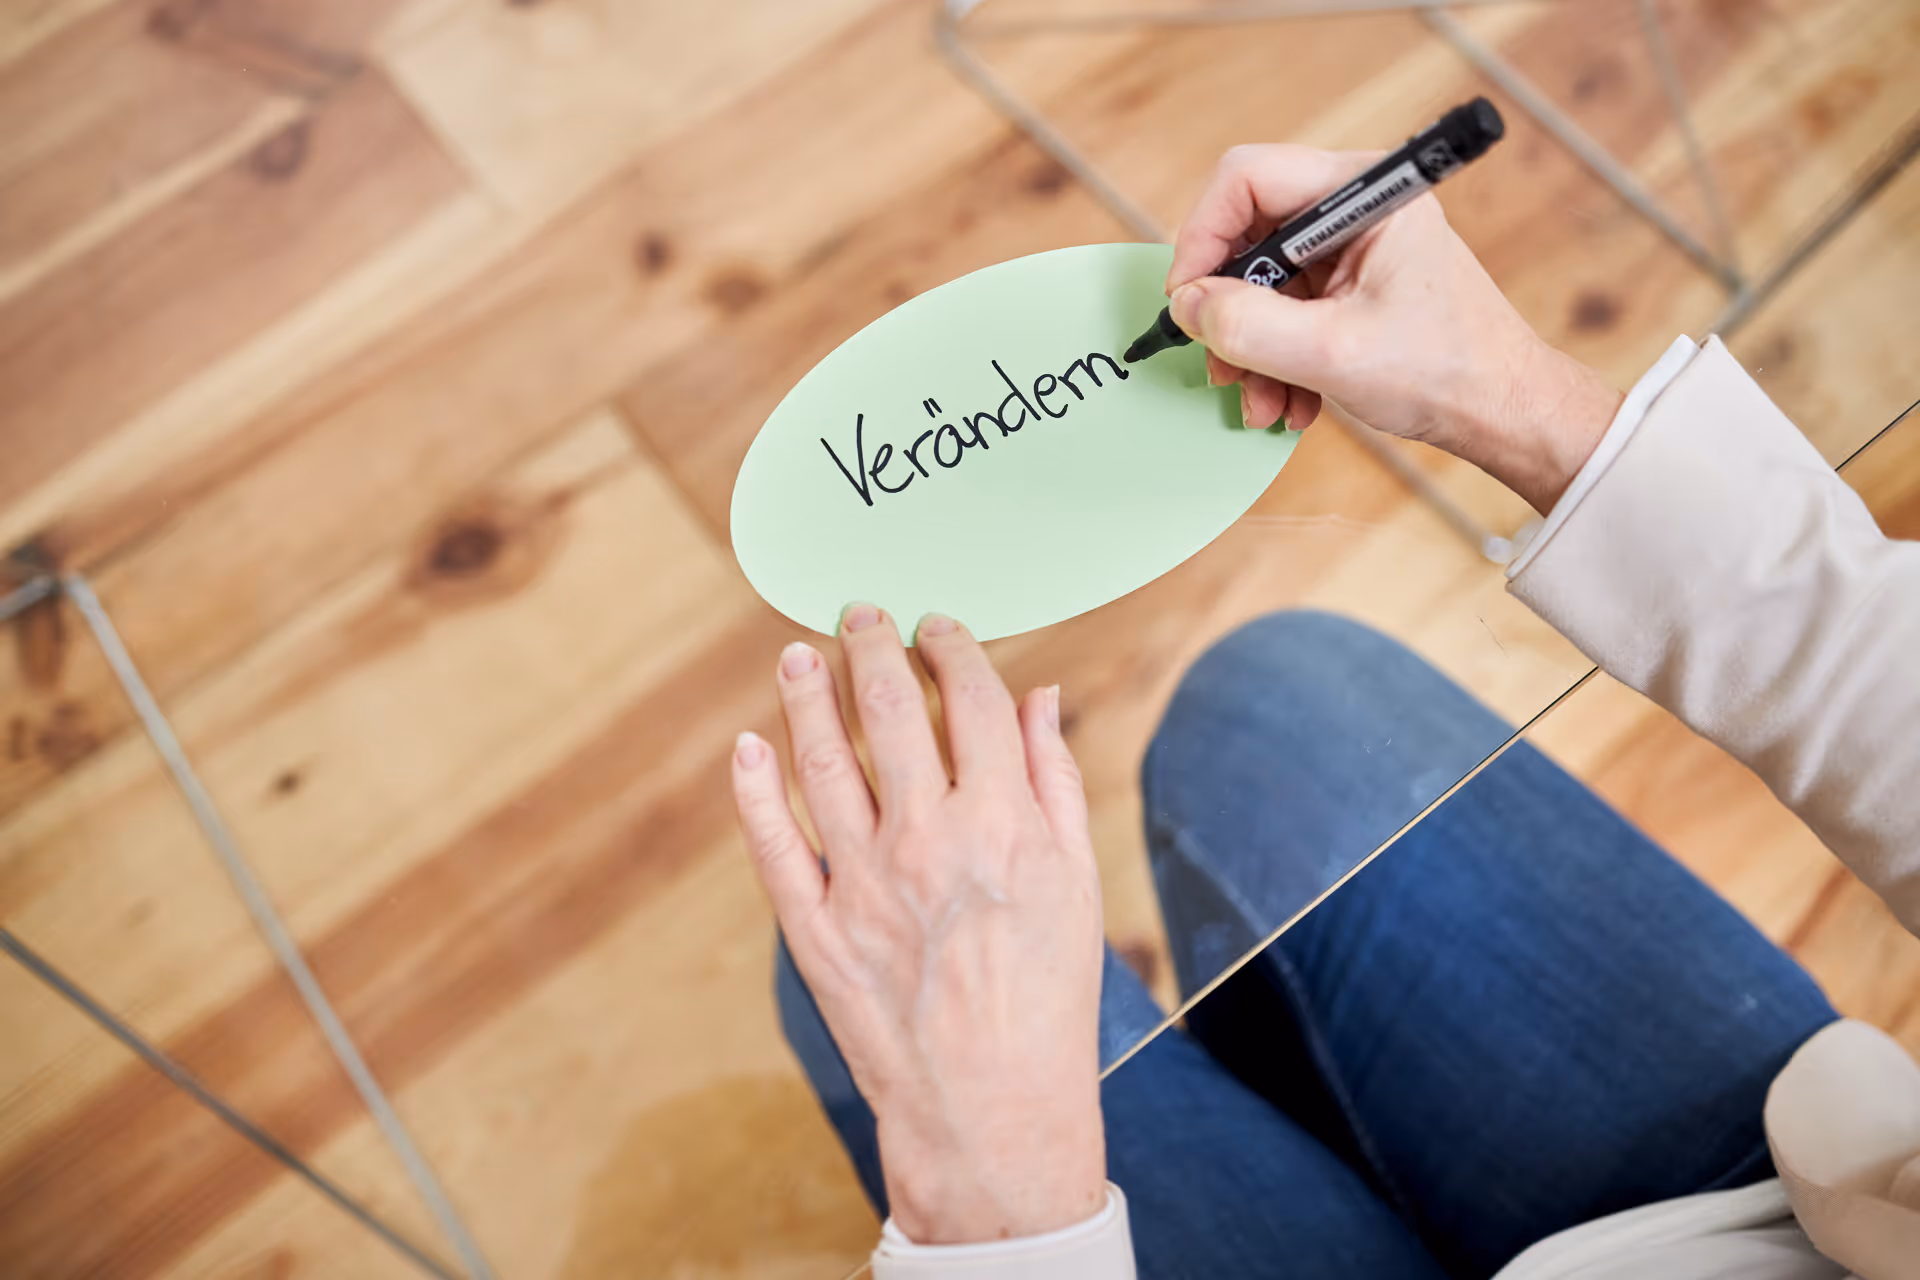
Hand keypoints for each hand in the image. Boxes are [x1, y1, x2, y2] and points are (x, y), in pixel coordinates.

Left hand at [731, 604, 1106, 1243]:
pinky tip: (747, 747)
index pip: (971, 700)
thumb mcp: (1077, 885)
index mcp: (1003, 823)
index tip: (936, 627)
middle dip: (871, 647)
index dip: (951, 649)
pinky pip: (774, 844)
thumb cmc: (1049, 1000)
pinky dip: (755, 790)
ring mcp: (864, 884)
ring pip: (823, 761)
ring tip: (796, 657)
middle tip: (858, 613)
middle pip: (890, 710)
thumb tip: (1041, 697)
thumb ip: (1054, 783)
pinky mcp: (815, 931)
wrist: (993, 1113)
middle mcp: (928, 840)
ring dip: (805, 697)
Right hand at [1166, 144, 1623, 513]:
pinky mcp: (1350, 285)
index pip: (1246, 179)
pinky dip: (1276, 358)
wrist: (1504, 411)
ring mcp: (1352, 248)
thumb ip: (1248, 327)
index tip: (1188, 300)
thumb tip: (1187, 305)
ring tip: (1261, 402)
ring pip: (1262, 281)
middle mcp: (1355, 207)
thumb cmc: (1446, 372)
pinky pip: (1286, 310)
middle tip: (1219, 363)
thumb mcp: (1332, 355)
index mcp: (1364, 193)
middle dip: (1228, 309)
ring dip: (1250, 348)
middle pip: (1248, 233)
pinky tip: (1290, 402)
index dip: (1202, 236)